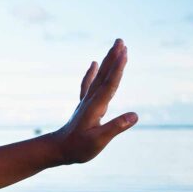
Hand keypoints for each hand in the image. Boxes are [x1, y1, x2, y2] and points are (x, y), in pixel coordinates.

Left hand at [53, 39, 137, 163]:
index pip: (110, 84)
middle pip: (104, 75)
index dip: (118, 69)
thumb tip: (135, 115)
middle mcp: (91, 100)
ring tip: (116, 47)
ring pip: (99, 77)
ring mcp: (87, 102)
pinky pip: (89, 84)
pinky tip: (94, 63)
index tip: (125, 53)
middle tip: (121, 41)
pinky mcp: (84, 105)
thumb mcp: (98, 141)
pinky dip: (92, 73)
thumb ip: (116, 127)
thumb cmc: (78, 148)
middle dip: (113, 58)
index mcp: (95, 107)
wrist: (58, 150)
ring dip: (108, 61)